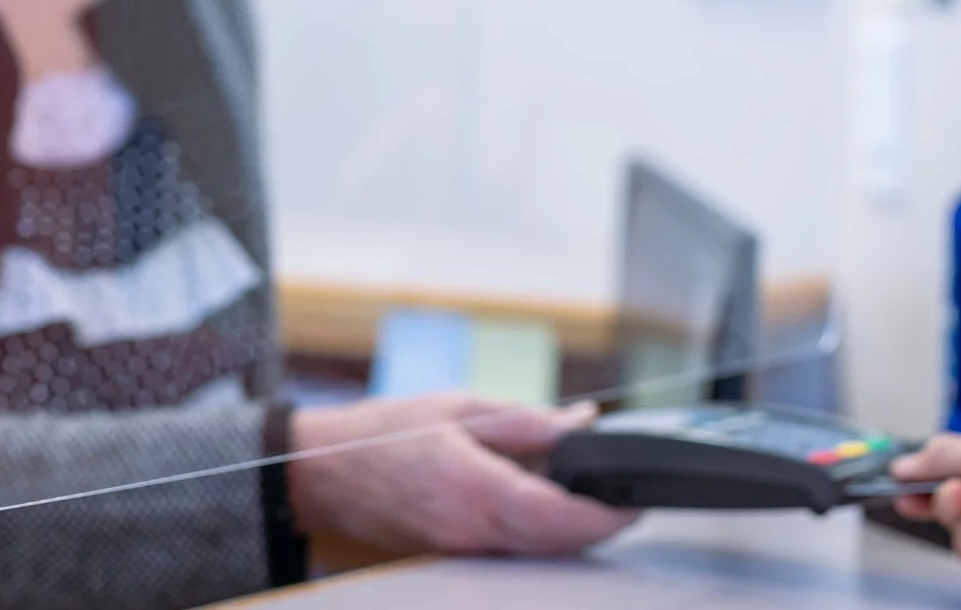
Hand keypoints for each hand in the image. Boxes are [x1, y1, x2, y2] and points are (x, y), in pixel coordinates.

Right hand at [288, 393, 636, 556]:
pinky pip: (515, 549)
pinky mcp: (459, 552)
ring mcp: (465, 549)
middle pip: (558, 543)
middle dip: (600, 524)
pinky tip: (548, 499)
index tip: (634, 501)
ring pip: (539, 551)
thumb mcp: (461, 408)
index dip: (605, 515)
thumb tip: (580, 423)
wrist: (326, 474)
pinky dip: (543, 529)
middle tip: (625, 492)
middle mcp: (473, 532)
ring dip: (573, 528)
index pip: (557, 518)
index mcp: (474, 490)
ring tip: (592, 489)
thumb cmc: (383, 436)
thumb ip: (527, 421)